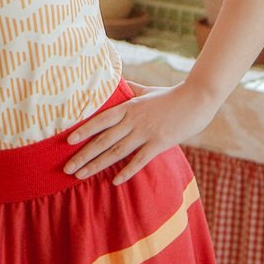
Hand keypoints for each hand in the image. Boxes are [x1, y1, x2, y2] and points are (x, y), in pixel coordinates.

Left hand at [63, 80, 219, 185]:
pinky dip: (127, 171)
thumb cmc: (170, 95)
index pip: (100, 120)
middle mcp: (133, 120)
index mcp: (128, 107)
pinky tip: (114, 181)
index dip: (83, 130)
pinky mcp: (160, 144)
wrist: (197, 99)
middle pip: (103, 139)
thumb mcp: (146, 90)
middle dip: (83, 154)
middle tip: (66, 168)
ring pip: (116, 152)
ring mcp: (146, 133)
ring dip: (97, 165)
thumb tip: (115, 82)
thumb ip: (129, 89)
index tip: (67, 140)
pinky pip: (140, 160)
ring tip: (80, 175)